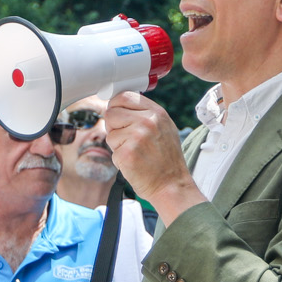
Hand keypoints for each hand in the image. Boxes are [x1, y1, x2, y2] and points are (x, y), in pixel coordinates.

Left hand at [105, 91, 203, 221]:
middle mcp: (147, 121)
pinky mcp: (127, 153)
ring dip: (117, 145)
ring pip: (110, 133)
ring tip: (135, 153)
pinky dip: (119, 159)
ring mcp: (137, 137)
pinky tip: (134, 163)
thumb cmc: (166, 160)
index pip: (124, 96)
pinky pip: (112, 151)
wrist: (172, 185)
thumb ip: (144, 114)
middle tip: (129, 140)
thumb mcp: (163, 128)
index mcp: (157, 113)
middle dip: (114, 127)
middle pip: (111, 113)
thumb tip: (119, 105)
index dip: (116, 106)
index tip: (119, 117)